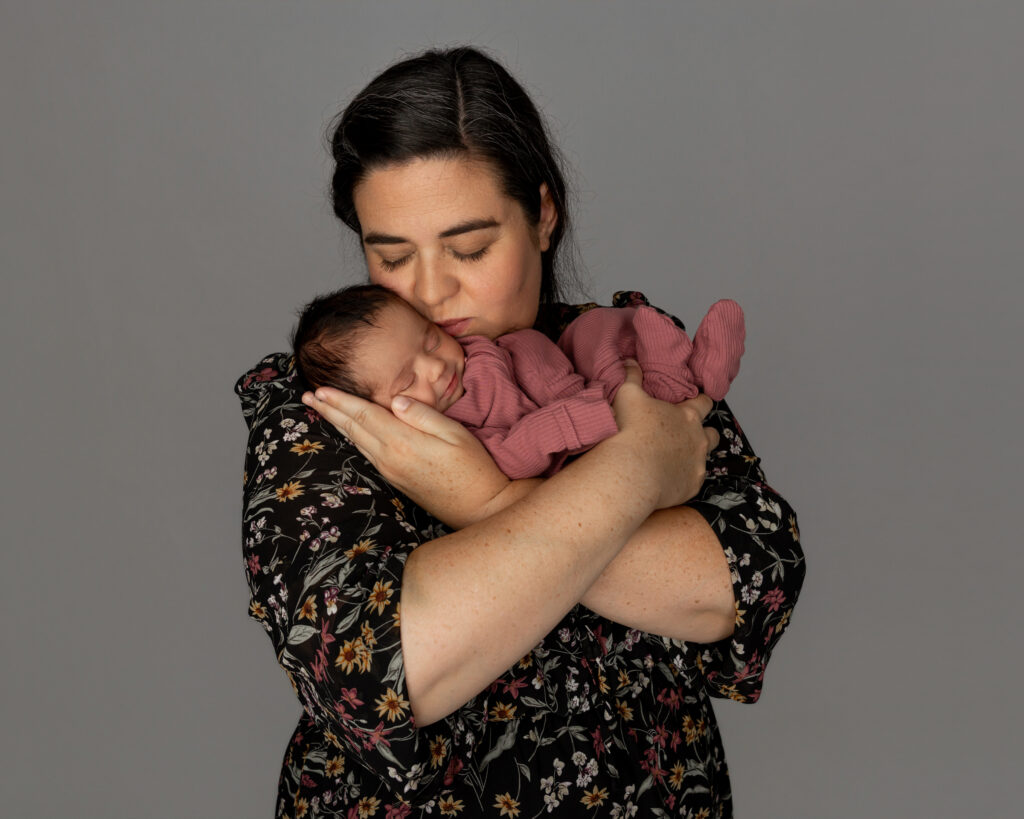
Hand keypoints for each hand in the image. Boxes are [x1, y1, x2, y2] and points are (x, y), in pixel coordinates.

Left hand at [302, 388, 509, 528]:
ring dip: (336, 424)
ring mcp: (390, 471)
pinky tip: (348, 432)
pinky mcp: (395, 479)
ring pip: (356, 442)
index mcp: (403, 442)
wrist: (479, 507)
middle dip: (329, 411)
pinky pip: (366, 453)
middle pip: (352, 429)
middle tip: (307, 395)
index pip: (364, 415)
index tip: (320, 389)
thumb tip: (397, 400)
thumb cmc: (474, 468)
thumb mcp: (456, 434)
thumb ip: (424, 415)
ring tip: (320, 410)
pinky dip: (352, 438)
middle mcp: (390, 458)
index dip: (341, 401)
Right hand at [607, 360, 718, 508]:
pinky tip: (667, 478)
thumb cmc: (630, 431)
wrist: (630, 473)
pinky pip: (693, 480)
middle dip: (702, 432)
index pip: (704, 403)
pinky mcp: (692, 486)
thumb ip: (631, 376)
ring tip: (675, 458)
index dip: (701, 401)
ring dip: (695, 456)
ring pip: (706, 458)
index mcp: (687, 416)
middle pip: (712, 433)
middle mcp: (698, 439)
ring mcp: (697, 464)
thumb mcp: (627, 396)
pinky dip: (683, 478)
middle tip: (684, 434)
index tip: (696, 402)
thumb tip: (629, 360)